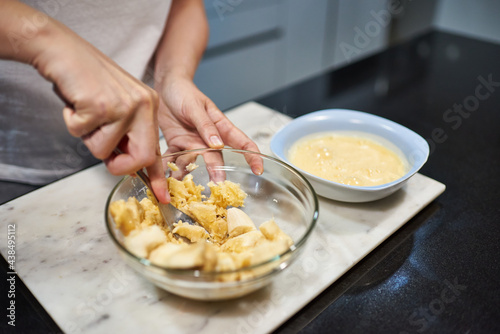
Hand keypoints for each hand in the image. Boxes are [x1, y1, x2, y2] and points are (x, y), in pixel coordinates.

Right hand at [32, 19, 168, 201]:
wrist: (64, 52)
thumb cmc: (89, 81)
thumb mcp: (119, 105)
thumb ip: (127, 132)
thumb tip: (127, 162)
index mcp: (150, 106)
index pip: (157, 148)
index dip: (158, 176)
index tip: (162, 195)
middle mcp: (144, 105)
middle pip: (141, 157)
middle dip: (119, 165)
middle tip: (106, 155)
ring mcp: (125, 105)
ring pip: (104, 149)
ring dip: (88, 137)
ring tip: (86, 112)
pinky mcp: (103, 105)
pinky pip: (83, 133)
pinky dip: (72, 122)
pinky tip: (76, 104)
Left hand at [157, 74, 263, 174]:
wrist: (165, 87)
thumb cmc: (184, 92)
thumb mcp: (195, 107)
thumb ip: (205, 126)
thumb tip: (218, 145)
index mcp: (220, 127)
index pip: (241, 142)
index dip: (252, 156)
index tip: (259, 170)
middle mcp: (208, 139)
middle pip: (215, 159)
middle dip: (217, 173)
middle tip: (216, 186)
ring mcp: (192, 143)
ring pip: (193, 163)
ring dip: (187, 173)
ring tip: (181, 184)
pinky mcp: (177, 145)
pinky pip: (173, 159)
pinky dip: (168, 167)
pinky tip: (164, 175)